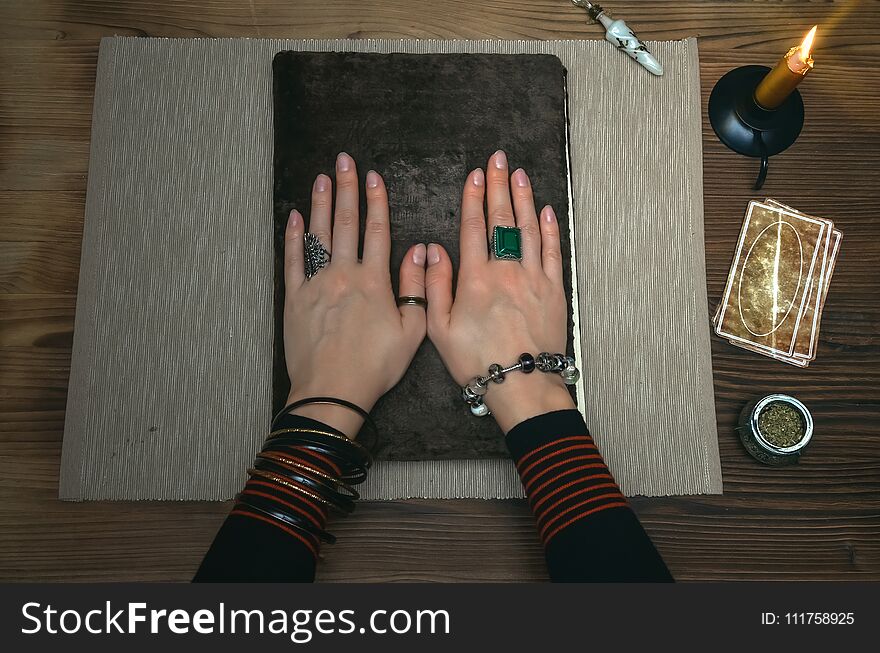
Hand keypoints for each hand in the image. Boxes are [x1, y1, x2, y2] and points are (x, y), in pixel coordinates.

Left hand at [283, 152, 427, 437]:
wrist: (331, 391)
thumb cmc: (375, 366)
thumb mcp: (411, 331)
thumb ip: (417, 288)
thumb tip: (420, 252)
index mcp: (374, 282)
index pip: (376, 231)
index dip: (376, 201)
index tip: (374, 176)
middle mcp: (343, 275)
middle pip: (345, 224)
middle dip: (347, 189)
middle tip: (343, 161)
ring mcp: (316, 285)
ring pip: (319, 235)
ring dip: (321, 204)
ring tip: (322, 177)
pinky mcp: (295, 299)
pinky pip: (294, 261)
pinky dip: (294, 237)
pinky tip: (296, 216)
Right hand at [425, 150, 575, 433]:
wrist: (521, 383)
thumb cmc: (477, 361)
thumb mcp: (439, 329)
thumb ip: (435, 287)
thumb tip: (432, 251)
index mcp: (475, 278)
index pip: (474, 227)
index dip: (474, 197)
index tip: (475, 174)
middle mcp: (506, 271)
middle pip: (502, 219)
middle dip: (498, 186)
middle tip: (498, 159)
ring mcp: (533, 278)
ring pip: (528, 229)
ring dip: (523, 198)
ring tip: (519, 173)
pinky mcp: (554, 290)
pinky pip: (551, 251)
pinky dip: (548, 229)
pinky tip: (545, 211)